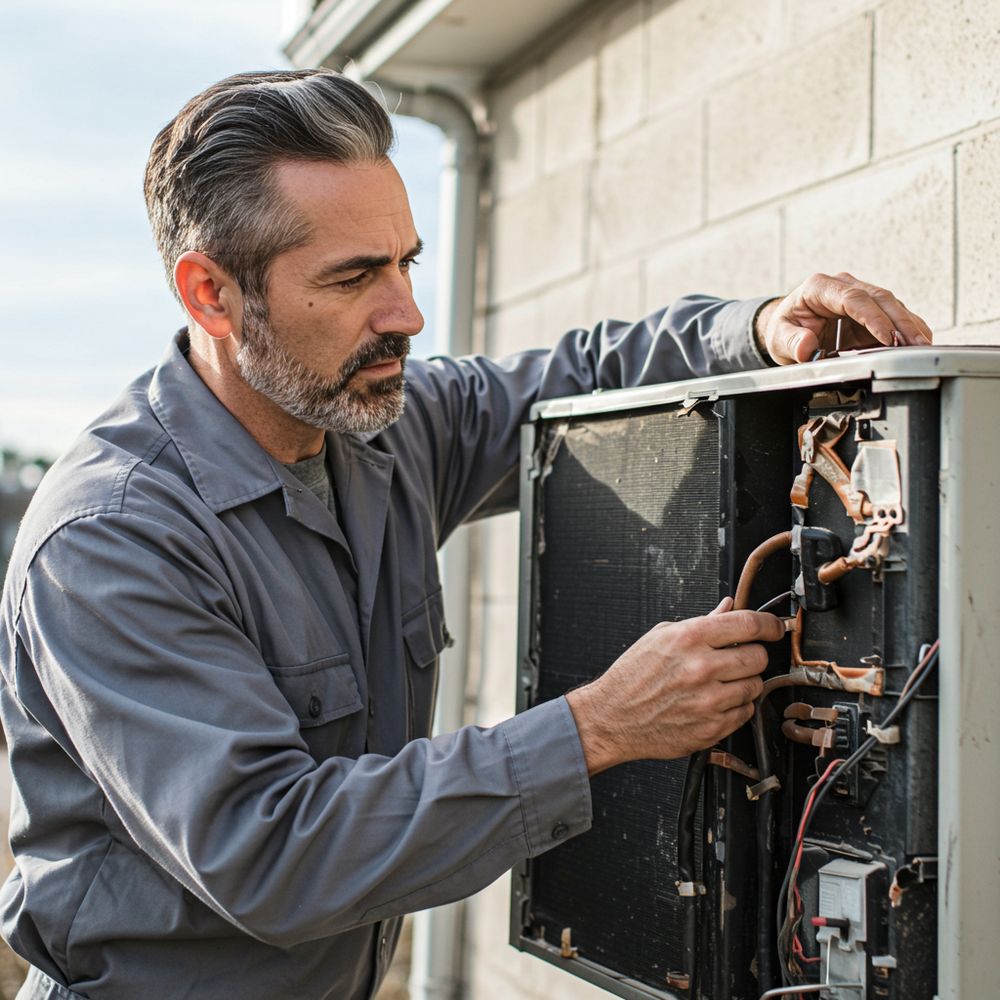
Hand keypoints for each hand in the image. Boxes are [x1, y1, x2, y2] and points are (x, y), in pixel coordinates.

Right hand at [565, 598, 784, 774]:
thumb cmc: (633, 677)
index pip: (748, 624)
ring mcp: (708, 701)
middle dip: (753, 655)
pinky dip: (736, 707)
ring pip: (755, 686)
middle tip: (739, 657)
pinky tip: (714, 702)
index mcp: (689, 638)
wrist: (612, 717)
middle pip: (758, 657)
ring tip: (720, 683)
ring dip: (744, 683)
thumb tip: (728, 607)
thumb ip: (700, 622)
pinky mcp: (711, 728)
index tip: (774, 627)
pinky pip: (745, 713)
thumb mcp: (661, 637)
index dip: (769, 624)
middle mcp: (701, 668)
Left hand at [756, 272, 932, 365]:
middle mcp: (843, 285)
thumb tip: (806, 347)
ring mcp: (860, 295)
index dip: (873, 317)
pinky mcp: (871, 309)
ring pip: (892, 305)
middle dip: (900, 322)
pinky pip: (893, 316)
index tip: (887, 337)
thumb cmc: (784, 328)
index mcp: (819, 287)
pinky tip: (920, 343)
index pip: (853, 298)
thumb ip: (791, 341)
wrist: (789, 326)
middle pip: (880, 299)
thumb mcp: (778, 338)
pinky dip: (907, 329)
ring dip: (909, 326)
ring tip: (923, 347)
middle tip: (916, 344)